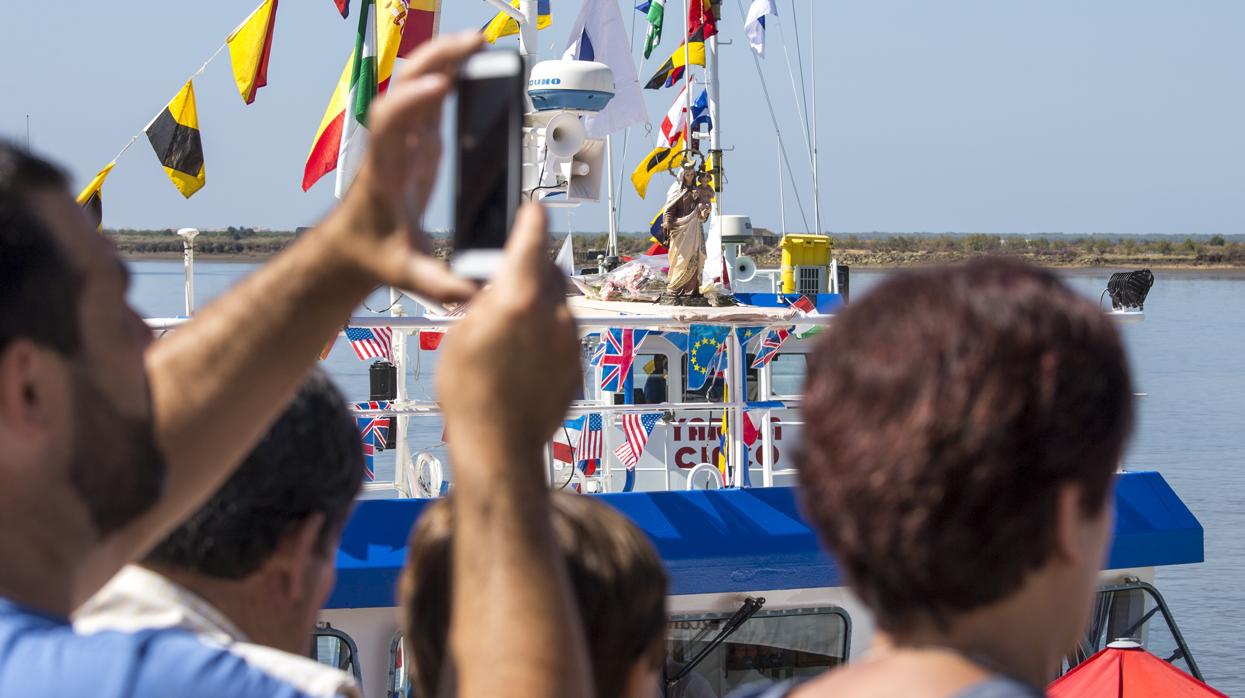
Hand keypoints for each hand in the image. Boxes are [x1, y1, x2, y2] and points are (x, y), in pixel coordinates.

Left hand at [328, 32, 483, 302]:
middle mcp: (391, 145)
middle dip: (436, 60)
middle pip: (405, 87)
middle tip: (472, 44)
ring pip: (417, 83)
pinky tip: (474, 62)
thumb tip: (470, 294)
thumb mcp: (405, 275)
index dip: (412, 101)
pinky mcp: (416, 139)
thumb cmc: (374, 256)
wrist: (350, 248)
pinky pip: (431, 96)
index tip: (440, 87)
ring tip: (479, 44)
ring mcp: (403, 138)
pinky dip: (450, 73)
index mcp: (384, 169)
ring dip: (444, 58)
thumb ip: (436, 284)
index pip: (390, 122)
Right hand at [436, 205, 580, 455]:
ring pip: (559, 305)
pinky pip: (564, 337)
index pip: (533, 237)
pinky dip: (549, 338)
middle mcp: (554, 312)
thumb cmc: (468, 392)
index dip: (531, 220)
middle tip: (508, 284)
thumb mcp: (460, 334)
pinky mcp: (578, 364)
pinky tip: (524, 361)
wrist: (499, 446)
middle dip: (534, 269)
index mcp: (520, 295)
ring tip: (510, 335)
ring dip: (540, 308)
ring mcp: (571, 339)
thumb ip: (483, 301)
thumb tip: (495, 289)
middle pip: (550, 271)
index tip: (533, 211)